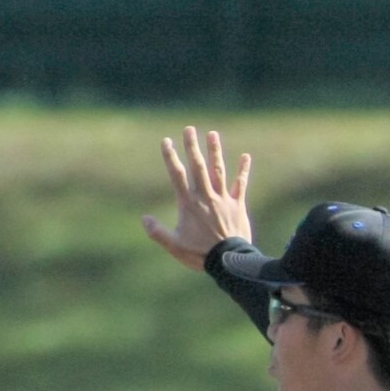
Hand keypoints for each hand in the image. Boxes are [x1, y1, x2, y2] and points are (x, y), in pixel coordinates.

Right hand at [143, 126, 253, 269]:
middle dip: (193, 147)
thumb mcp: (174, 245)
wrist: (230, 261)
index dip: (171, 156)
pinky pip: (240, 184)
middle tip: (189, 129)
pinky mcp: (237, 206)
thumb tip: (144, 218)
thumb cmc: (200, 255)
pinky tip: (246, 156)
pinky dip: (243, 170)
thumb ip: (157, 231)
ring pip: (218, 171)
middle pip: (198, 166)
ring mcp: (222, 199)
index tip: (166, 141)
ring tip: (213, 134)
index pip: (177, 174)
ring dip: (215, 151)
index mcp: (188, 203)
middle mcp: (205, 197)